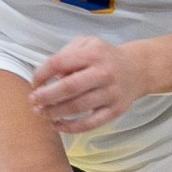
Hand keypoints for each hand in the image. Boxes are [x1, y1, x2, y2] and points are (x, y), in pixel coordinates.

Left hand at [30, 37, 152, 133]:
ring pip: (77, 107)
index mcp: (93, 54)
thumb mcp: (87, 44)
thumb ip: (66, 54)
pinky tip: (57, 125)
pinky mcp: (115, 110)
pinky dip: (71, 127)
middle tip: (33, 101)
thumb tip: (50, 77)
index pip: (59, 63)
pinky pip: (90, 123)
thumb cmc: (105, 56)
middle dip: (45, 96)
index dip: (42, 74)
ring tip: (41, 112)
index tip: (34, 83)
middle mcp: (103, 73)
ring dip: (54, 112)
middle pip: (68, 87)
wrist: (138, 69)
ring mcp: (110, 93)